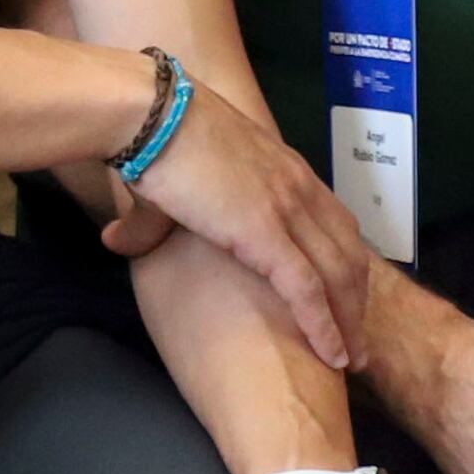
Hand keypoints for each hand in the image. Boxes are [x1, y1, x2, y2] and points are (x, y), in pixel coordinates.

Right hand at [96, 66, 371, 368]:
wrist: (148, 113)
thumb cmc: (151, 137)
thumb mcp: (163, 184)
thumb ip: (148, 220)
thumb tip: (115, 241)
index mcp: (283, 170)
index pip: (336, 224)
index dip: (345, 266)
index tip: (343, 301)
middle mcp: (298, 188)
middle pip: (350, 254)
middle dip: (357, 302)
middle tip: (355, 342)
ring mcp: (286, 209)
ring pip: (340, 277)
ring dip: (350, 323)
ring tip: (349, 360)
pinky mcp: (265, 232)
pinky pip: (308, 289)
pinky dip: (325, 326)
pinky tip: (332, 355)